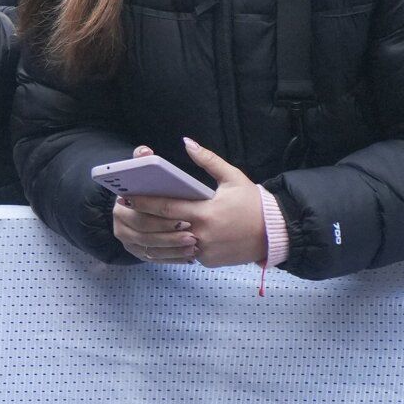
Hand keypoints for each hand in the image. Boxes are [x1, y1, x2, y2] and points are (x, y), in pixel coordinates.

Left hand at [125, 138, 268, 267]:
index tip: (128, 196)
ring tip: (139, 224)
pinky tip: (161, 236)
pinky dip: (174, 245)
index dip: (144, 202)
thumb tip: (187, 142)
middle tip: (127, 209)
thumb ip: (208, 160)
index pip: (166, 208)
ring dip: (154, 235)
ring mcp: (205, 251)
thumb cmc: (253, 203)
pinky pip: (185, 253)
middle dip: (143, 218)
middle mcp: (202, 234)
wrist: (276, 233)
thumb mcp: (233, 177)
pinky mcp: (209, 261)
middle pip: (163, 227)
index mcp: (205, 212)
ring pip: (171, 244)